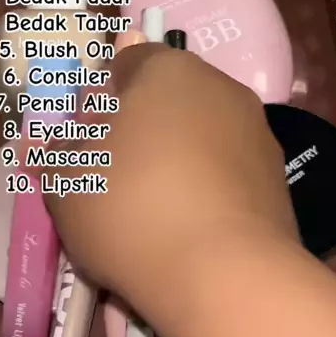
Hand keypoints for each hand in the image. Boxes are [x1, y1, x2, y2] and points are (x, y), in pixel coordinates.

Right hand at [42, 43, 298, 335]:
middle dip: (143, 129)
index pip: (128, 62)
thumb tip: (61, 143)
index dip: (103, 97)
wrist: (222, 274)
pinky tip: (190, 231)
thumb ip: (57, 151)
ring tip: (154, 213)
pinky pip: (228, 175)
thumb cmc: (129, 207)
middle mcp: (222, 88)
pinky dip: (208, 191)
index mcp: (169, 69)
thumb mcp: (65, 181)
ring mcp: (257, 134)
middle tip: (116, 177)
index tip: (89, 140)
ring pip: (202, 138)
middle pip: (170, 100)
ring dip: (178, 161)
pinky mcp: (278, 179)